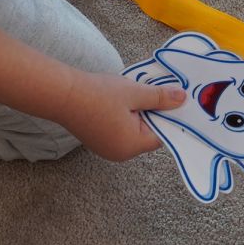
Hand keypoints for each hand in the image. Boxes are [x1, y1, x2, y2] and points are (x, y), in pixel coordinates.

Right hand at [58, 72, 185, 160]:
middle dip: (152, 113)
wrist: (62, 94)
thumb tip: (182, 100)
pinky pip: (119, 130)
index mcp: (132, 146)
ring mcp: (107, 148)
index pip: (161, 135)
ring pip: (133, 131)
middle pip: (147, 134)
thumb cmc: (98, 94)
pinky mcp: (97, 141)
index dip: (168, 116)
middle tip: (154, 91)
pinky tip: (120, 100)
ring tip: (135, 93)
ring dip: (138, 113)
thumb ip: (160, 98)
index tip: (173, 99)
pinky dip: (124, 116)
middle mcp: (120, 153)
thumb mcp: (135, 92)